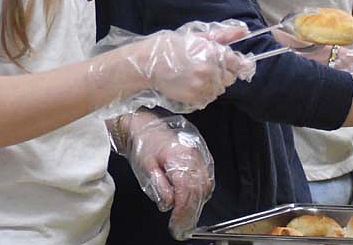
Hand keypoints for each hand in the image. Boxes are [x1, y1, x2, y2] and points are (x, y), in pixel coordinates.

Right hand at [93, 20, 255, 118]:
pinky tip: (194, 83)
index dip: (233, 62)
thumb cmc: (172, 47)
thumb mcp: (198, 37)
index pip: (237, 63)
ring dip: (214, 83)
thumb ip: (223, 35)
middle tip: (208, 66)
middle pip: (231, 78)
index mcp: (213, 53)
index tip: (226, 61)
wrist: (149, 64)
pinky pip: (209, 98)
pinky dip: (205, 92)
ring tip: (199, 75)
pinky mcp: (194, 98)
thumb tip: (244, 31)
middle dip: (224, 72)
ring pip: (220, 89)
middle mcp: (210, 71)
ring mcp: (202, 86)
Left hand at [122, 113, 214, 239]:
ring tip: (187, 216)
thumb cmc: (144, 146)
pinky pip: (208, 176)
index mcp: (178, 157)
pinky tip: (195, 200)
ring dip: (198, 202)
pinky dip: (203, 191)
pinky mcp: (202, 154)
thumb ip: (159, 187)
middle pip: (199, 189)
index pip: (186, 190)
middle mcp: (193, 155)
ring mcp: (200, 154)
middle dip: (191, 211)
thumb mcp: (145, 168)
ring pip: (206, 184)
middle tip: (182, 226)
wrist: (147, 127)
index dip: (182, 210)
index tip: (176, 224)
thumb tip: (170, 203)